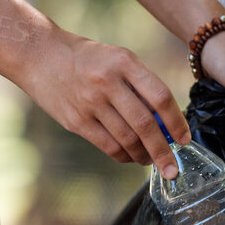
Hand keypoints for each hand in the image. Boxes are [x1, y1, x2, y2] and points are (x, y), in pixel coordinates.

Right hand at [14, 27, 188, 178]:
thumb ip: (140, 85)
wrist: (40, 55)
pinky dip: (123, 155)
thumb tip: (166, 121)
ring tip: (151, 161)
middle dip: (163, 151)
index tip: (184, 139)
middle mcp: (108, 82)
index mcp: (125, 62)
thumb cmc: (87, 59)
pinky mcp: (76, 120)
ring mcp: (90, 102)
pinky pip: (107, 145)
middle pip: (145, 124)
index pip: (160, 96)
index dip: (176, 121)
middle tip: (173, 169)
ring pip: (127, 139)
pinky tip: (131, 157)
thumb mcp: (117, 59)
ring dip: (143, 155)